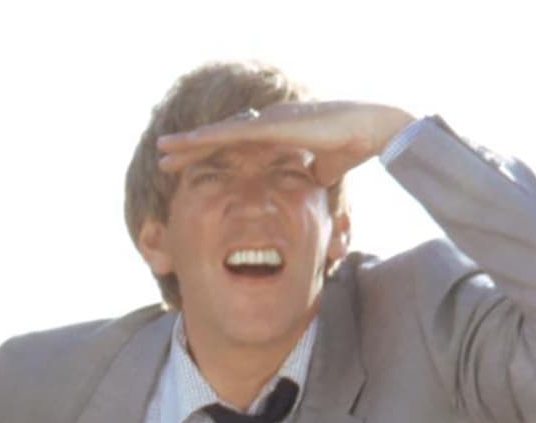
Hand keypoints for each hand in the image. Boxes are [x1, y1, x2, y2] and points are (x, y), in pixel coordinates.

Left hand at [156, 101, 415, 186]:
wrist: (373, 131)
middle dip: (190, 149)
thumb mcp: (322, 171)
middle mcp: (268, 122)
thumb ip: (310, 177)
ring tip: (162, 148)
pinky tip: (188, 141)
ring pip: (219, 132)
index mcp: (276, 134)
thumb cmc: (353, 147)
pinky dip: (209, 137)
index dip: (209, 154)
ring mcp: (268, 121)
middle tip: (162, 158)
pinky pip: (233, 132)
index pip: (234, 146)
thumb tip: (310, 188)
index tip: (187, 167)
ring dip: (190, 142)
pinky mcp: (272, 124)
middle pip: (219, 137)